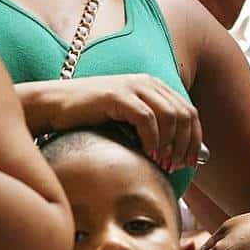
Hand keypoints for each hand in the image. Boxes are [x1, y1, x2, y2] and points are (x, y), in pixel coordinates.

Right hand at [47, 74, 201, 169]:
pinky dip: (152, 139)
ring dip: (170, 145)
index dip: (195, 139)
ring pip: (171, 116)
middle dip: (185, 145)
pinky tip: (146, 153)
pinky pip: (147, 119)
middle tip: (174, 167)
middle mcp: (146, 82)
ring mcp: (132, 86)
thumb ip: (151, 128)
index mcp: (153, 85)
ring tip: (160, 163)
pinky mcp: (117, 95)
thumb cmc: (88, 117)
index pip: (189, 111)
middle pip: (185, 114)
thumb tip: (177, 155)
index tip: (191, 163)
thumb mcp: (126, 120)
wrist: (53, 105)